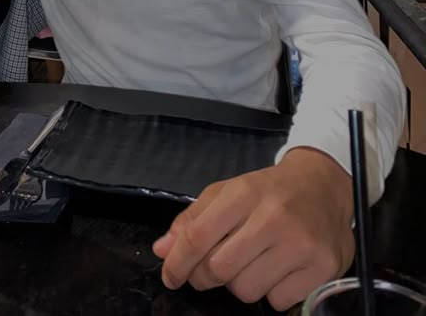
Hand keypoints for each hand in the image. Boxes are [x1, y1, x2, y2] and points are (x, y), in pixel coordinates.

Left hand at [152, 148, 353, 310]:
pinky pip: (278, 301)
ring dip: (240, 284)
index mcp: (244, 193)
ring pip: (247, 290)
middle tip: (210, 270)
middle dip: (205, 276)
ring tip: (251, 262)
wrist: (323, 184)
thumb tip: (162, 250)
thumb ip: (193, 219)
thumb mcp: (228, 192)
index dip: (177, 262)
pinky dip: (271, 292)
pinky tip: (278, 269)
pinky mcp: (322, 267)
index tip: (170, 275)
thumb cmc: (270, 191)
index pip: (198, 236)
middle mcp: (273, 217)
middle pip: (219, 269)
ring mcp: (300, 244)